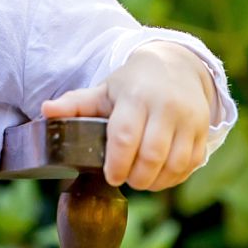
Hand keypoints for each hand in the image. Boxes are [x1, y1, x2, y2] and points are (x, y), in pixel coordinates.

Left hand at [40, 41, 215, 190]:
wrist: (176, 66)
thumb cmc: (132, 84)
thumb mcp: (104, 90)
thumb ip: (75, 103)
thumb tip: (45, 111)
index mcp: (135, 96)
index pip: (124, 135)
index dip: (116, 162)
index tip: (111, 176)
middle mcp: (165, 106)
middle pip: (151, 154)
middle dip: (136, 176)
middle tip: (126, 178)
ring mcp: (188, 118)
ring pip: (174, 163)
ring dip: (156, 181)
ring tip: (142, 180)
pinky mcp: (203, 130)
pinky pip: (192, 164)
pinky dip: (174, 177)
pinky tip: (160, 177)